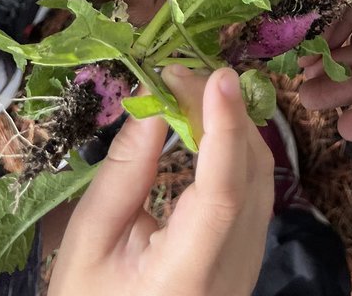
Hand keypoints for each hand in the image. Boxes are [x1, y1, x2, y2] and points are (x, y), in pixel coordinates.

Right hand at [50, 67, 272, 295]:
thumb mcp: (90, 241)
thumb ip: (124, 169)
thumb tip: (152, 98)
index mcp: (187, 275)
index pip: (224, 192)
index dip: (225, 127)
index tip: (219, 76)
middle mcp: (233, 271)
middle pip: (251, 174)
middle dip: (224, 112)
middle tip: (179, 75)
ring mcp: (248, 266)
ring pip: (261, 177)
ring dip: (233, 125)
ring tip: (189, 91)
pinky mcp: (249, 257)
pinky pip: (255, 190)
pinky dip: (236, 149)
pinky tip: (207, 127)